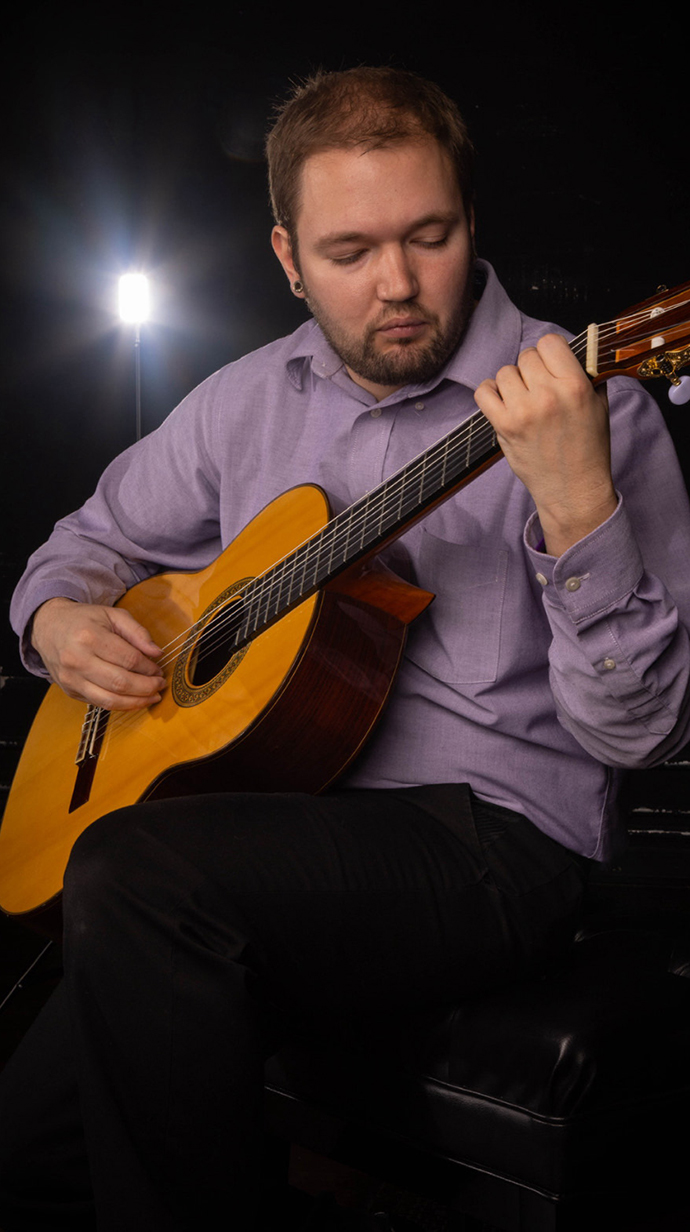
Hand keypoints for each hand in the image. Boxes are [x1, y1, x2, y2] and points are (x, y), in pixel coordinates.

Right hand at [31, 598, 166, 709]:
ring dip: (136, 702)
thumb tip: (157, 653)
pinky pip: (100, 704)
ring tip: (152, 697)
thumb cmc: (84, 620)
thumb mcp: (112, 615)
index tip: (159, 669)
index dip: (149, 668)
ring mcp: (71, 678)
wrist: (48, 627)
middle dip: (146, 687)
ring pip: (110, 700)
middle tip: (160, 685)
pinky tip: (134, 699)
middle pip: (120, 683)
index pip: (128, 659)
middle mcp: (77, 660)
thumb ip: (137, 632)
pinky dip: (121, 705)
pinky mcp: (70, 690)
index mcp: (88, 636)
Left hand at [475, 333, 617, 555]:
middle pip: (526, 356)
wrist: (573, 489)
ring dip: (512, 382)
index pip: (550, 342)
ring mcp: (523, 411)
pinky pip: (484, 392)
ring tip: (524, 400)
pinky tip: (503, 402)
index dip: (550, 351)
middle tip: (539, 388)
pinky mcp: (504, 426)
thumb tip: (574, 350)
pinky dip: (490, 393)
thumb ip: (587, 375)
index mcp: (575, 386)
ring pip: (505, 372)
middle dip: (532, 369)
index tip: (551, 365)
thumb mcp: (599, 406)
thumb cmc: (588, 447)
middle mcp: (548, 395)